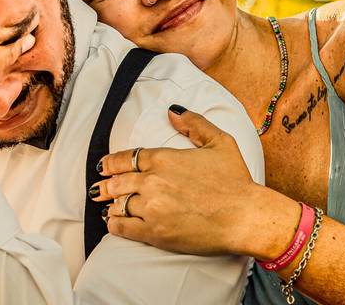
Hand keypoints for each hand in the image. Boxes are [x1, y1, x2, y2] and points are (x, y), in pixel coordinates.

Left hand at [91, 106, 297, 258]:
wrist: (246, 217)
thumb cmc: (236, 180)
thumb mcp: (219, 142)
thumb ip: (194, 123)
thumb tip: (172, 111)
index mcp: (164, 158)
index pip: (126, 158)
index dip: (111, 163)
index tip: (103, 166)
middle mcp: (152, 181)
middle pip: (117, 181)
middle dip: (106, 184)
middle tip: (98, 187)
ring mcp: (151, 207)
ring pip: (118, 204)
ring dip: (109, 203)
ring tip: (104, 205)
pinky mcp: (154, 233)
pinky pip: (123, 227)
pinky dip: (114, 224)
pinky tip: (112, 222)